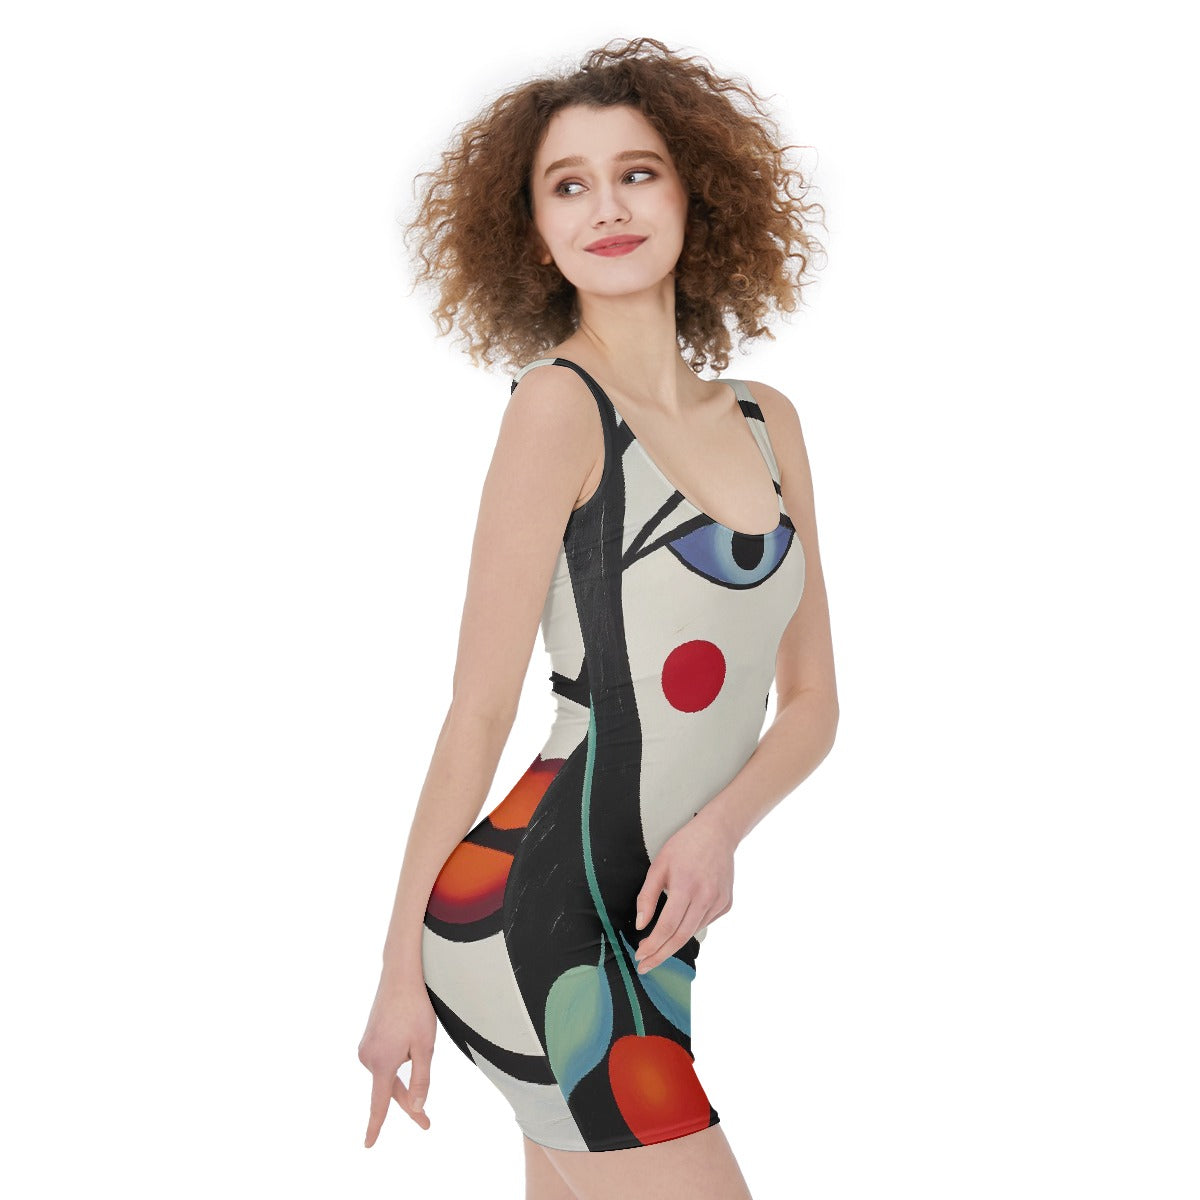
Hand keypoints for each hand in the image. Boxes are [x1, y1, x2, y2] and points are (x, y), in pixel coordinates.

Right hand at [358, 972, 437, 1146]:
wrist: (400, 976)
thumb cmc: (416, 1010)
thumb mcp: (425, 1047)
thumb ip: (421, 1079)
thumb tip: (418, 1106)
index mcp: (382, 1063)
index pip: (379, 1103)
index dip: (375, 1126)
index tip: (368, 1144)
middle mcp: (368, 1057)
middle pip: (389, 1089)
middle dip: (409, 1101)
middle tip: (427, 1123)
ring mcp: (366, 1047)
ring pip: (388, 1073)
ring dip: (404, 1070)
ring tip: (417, 1039)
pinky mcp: (368, 1038)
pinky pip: (384, 1059)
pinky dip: (397, 1059)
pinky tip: (406, 1038)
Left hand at [632, 807, 735, 973]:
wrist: (717, 833)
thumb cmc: (684, 846)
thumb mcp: (658, 866)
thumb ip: (647, 897)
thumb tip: (641, 925)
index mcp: (686, 887)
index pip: (667, 927)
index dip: (652, 945)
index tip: (640, 956)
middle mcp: (705, 898)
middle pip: (681, 937)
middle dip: (661, 955)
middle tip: (646, 965)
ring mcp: (719, 902)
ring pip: (693, 932)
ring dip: (674, 943)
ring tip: (657, 949)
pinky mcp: (726, 904)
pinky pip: (704, 922)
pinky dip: (690, 927)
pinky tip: (681, 923)